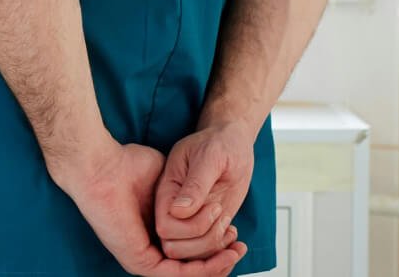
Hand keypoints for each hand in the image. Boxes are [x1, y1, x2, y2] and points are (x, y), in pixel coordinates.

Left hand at [58, 141, 247, 276]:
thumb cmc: (127, 164)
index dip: (214, 246)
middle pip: (192, 266)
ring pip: (188, 273)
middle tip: (239, 245)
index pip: (188, 250)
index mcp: (154, 231)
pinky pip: (176, 274)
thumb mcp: (169, 179)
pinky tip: (219, 257)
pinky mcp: (138, 260)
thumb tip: (203, 201)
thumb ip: (186, 192)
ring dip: (215, 265)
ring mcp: (142, 257)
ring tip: (234, 251)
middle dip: (221, 258)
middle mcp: (148, 247)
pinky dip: (201, 269)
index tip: (235, 233)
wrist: (100, 164)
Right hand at [155, 121, 257, 261]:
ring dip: (214, 247)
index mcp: (167, 190)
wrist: (232, 144)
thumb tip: (179, 210)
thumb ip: (195, 184)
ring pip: (189, 255)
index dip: (190, 227)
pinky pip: (205, 253)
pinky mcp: (205, 226)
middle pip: (173, 247)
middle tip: (223, 217)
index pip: (165, 226)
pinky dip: (222, 252)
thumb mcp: (210, 157)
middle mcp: (174, 209)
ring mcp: (188, 220)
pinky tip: (234, 235)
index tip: (215, 207)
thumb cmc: (219, 143)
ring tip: (229, 226)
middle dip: (203, 241)